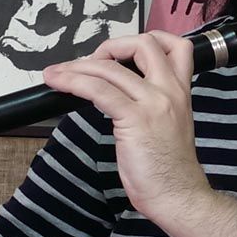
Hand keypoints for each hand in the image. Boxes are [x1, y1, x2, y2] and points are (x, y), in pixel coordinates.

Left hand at [43, 31, 210, 216]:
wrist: (177, 196)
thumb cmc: (168, 170)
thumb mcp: (168, 127)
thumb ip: (151, 105)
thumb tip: (119, 95)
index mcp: (180, 92)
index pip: (176, 46)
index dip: (145, 40)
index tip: (119, 54)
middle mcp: (170, 91)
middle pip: (143, 43)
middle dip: (110, 46)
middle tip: (89, 63)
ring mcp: (153, 103)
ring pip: (110, 68)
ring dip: (76, 67)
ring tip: (56, 74)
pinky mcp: (135, 119)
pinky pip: (99, 90)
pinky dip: (74, 82)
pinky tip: (60, 84)